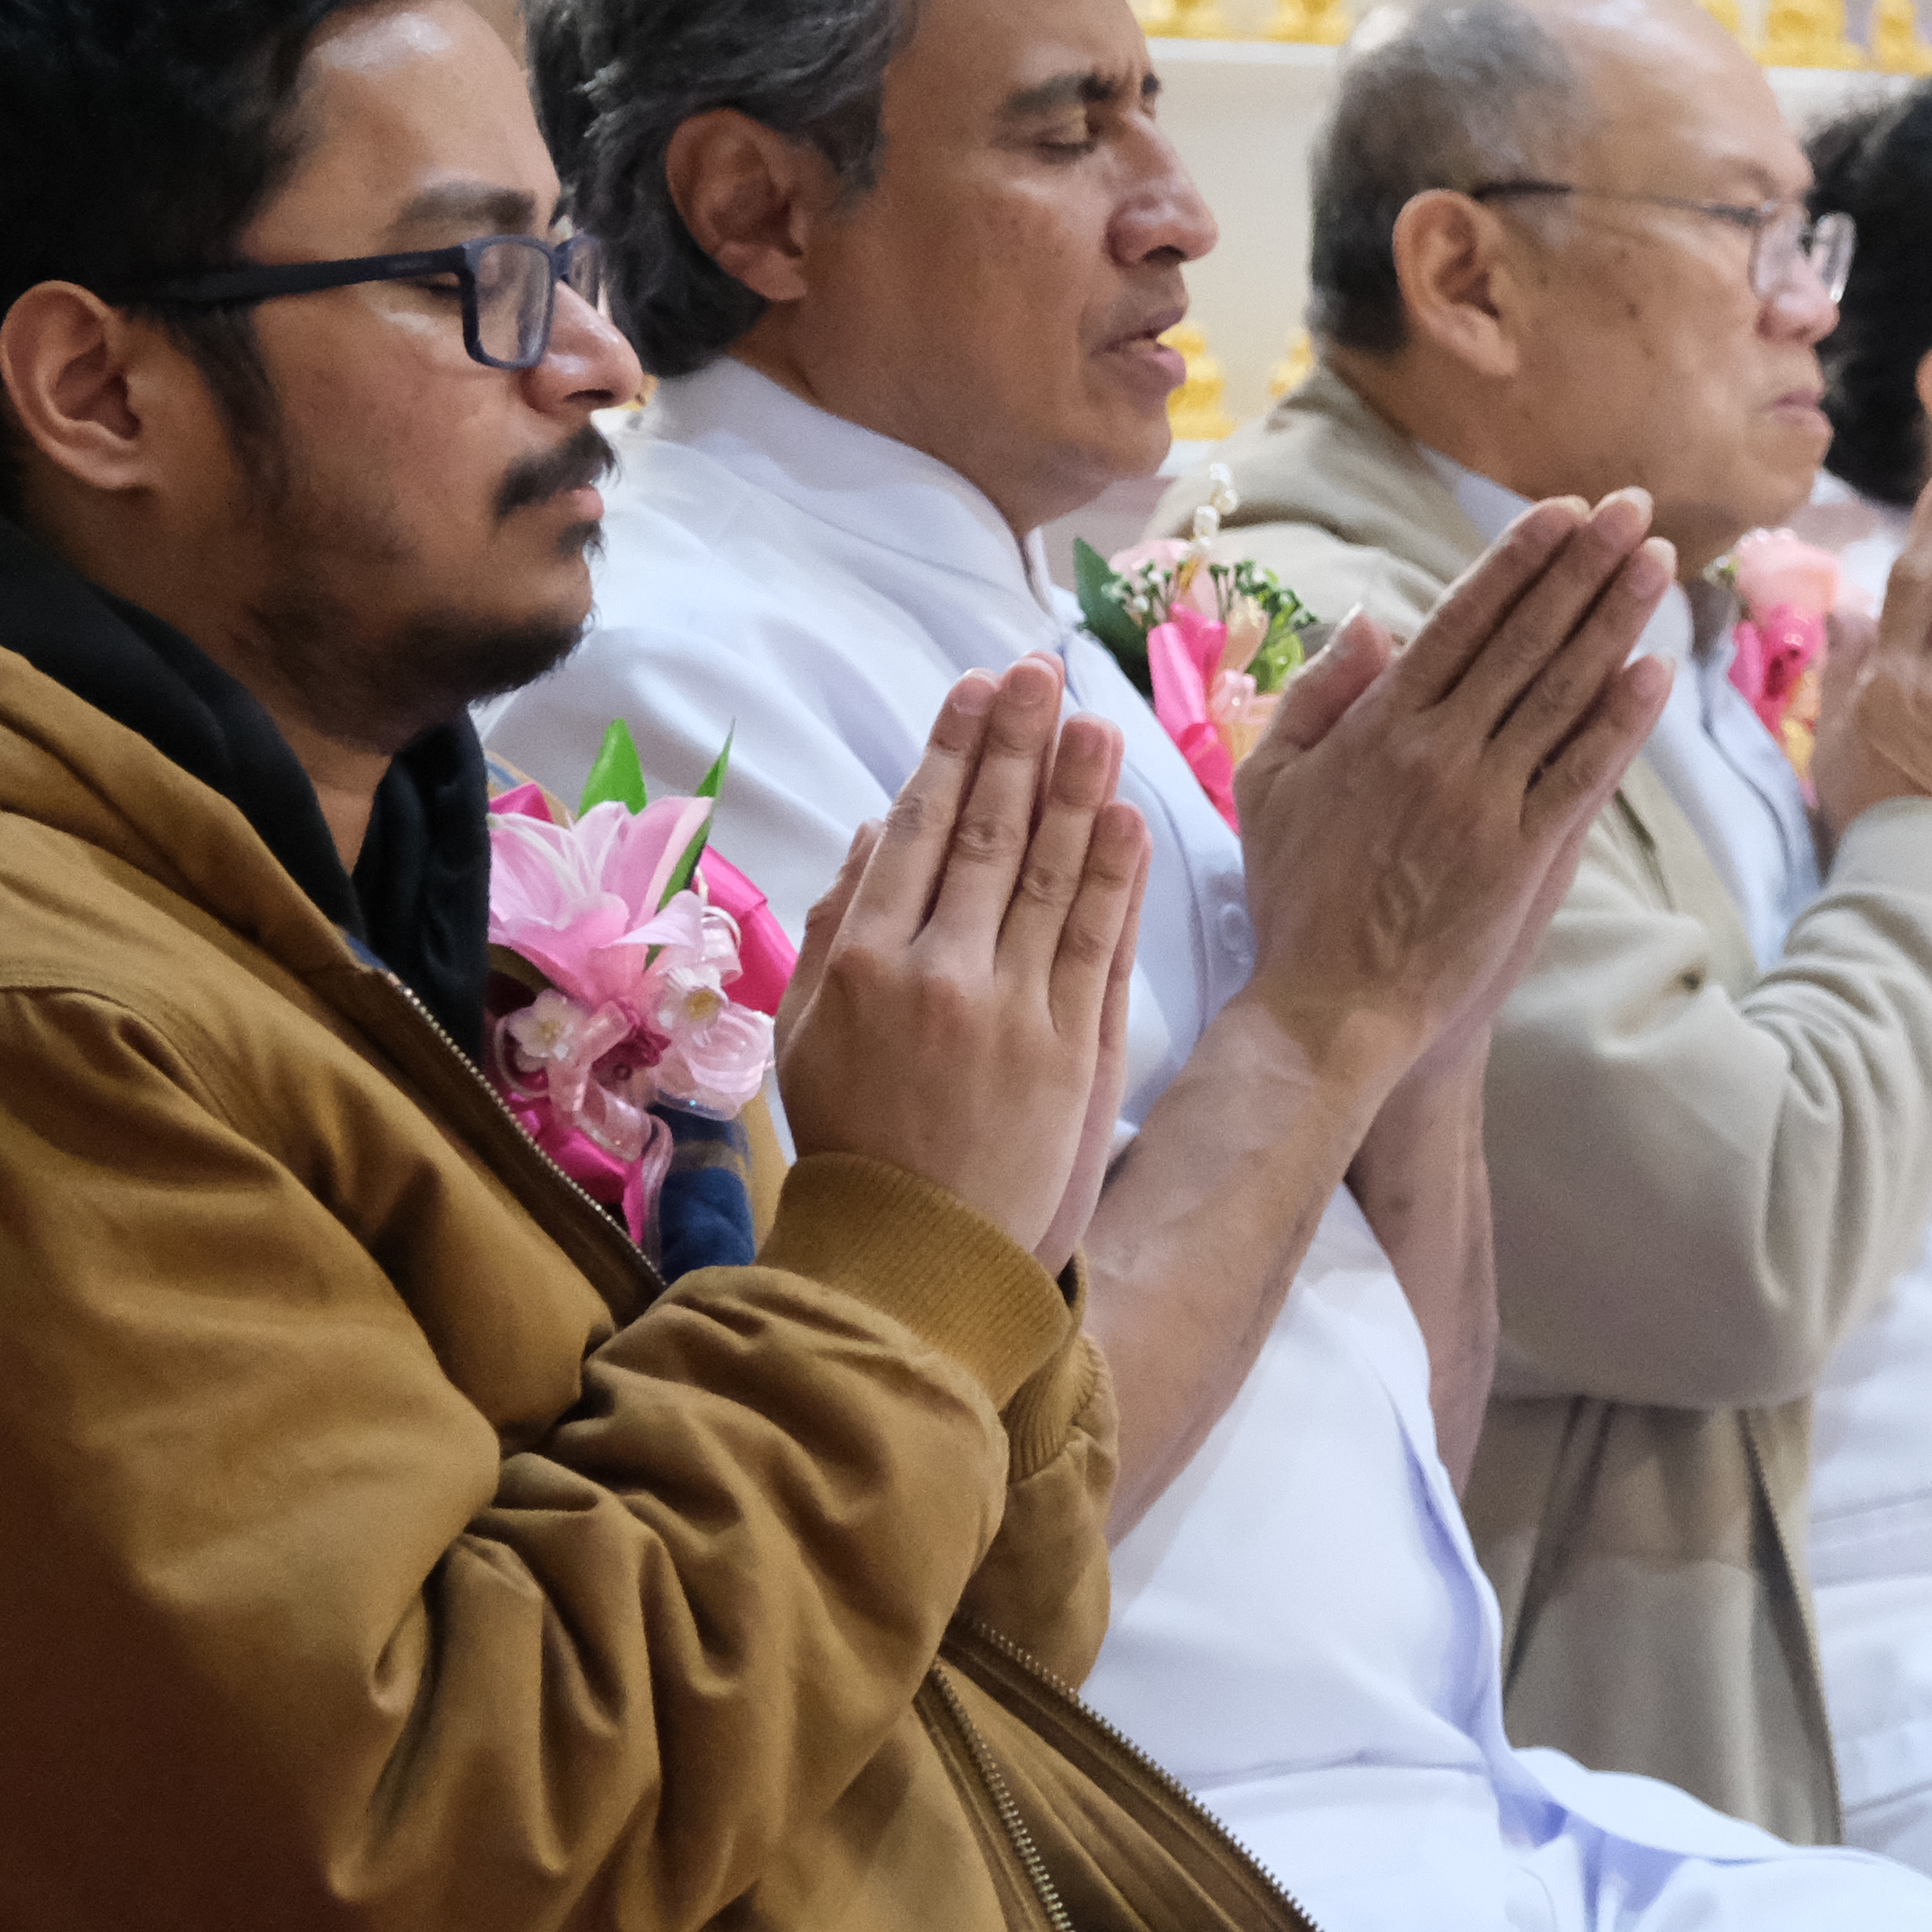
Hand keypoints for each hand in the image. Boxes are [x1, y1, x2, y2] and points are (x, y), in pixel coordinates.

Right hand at [776, 660, 1153, 1246]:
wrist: (914, 1258)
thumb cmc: (852, 1141)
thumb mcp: (806, 1035)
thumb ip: (831, 927)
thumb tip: (871, 831)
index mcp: (864, 963)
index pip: (917, 833)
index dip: (952, 755)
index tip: (976, 691)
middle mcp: (938, 974)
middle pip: (989, 836)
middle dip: (1017, 745)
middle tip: (1039, 673)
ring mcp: (1012, 1010)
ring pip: (1052, 877)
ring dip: (1077, 790)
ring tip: (1094, 722)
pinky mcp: (1071, 1049)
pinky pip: (1097, 943)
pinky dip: (1115, 877)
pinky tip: (1126, 818)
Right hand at [1231, 492, 1680, 1077]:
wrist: (1333, 1007)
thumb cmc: (1297, 897)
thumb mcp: (1270, 785)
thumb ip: (1316, 697)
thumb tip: (1368, 620)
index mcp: (1378, 726)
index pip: (1461, 620)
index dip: (1518, 560)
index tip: (1563, 509)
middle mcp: (1439, 751)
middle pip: (1525, 639)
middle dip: (1583, 565)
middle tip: (1634, 507)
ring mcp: (1488, 802)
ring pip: (1563, 692)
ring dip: (1616, 621)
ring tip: (1659, 561)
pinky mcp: (1526, 856)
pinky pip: (1583, 773)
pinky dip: (1620, 720)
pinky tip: (1655, 670)